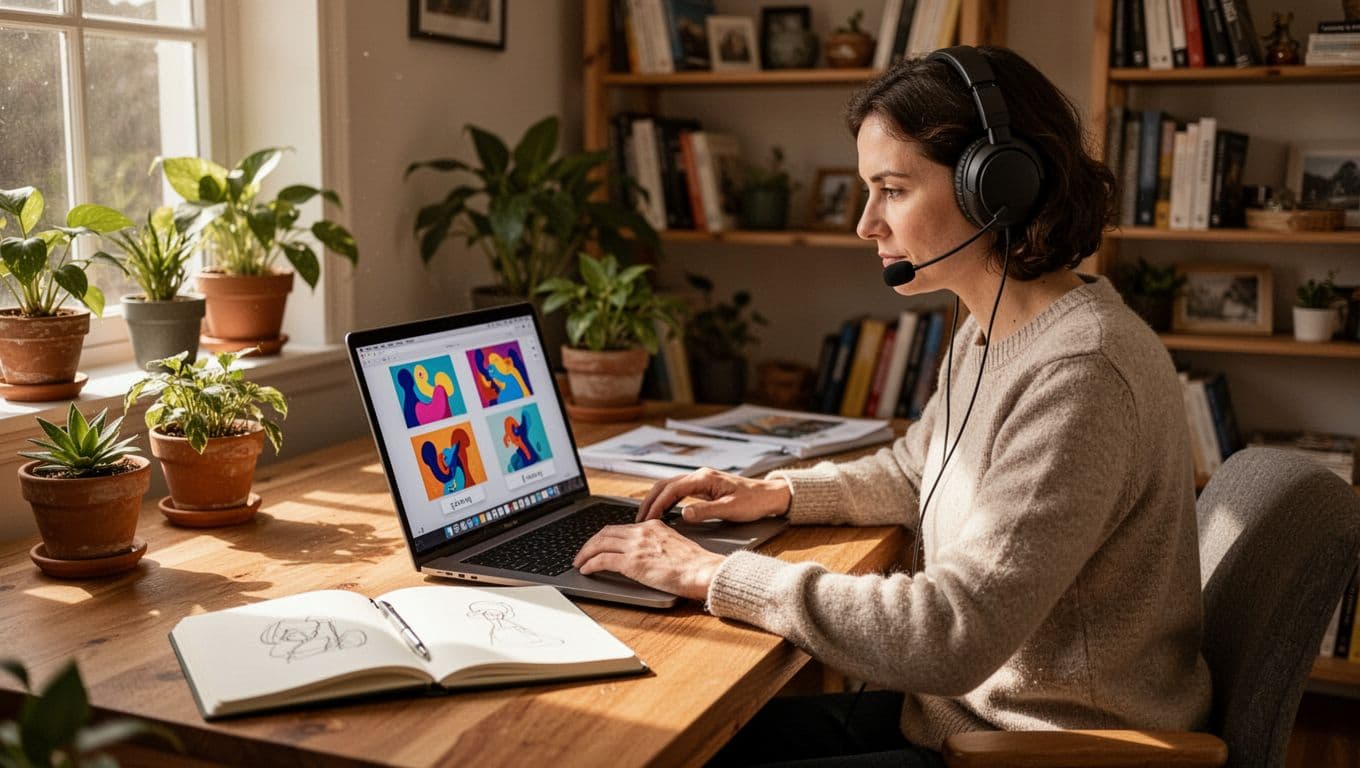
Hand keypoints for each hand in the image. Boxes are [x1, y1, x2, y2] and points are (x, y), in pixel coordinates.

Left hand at [573, 520, 725, 599]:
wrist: (703, 571)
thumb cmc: (695, 564)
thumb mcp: (674, 544)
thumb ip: (657, 543)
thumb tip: (646, 553)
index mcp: (652, 526)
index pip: (620, 527)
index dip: (604, 536)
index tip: (597, 544)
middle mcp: (642, 531)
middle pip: (605, 532)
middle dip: (590, 543)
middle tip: (582, 553)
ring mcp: (636, 546)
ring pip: (599, 544)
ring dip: (585, 553)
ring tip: (579, 562)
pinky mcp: (632, 563)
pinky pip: (602, 560)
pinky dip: (590, 564)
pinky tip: (586, 570)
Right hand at [636, 467, 791, 523]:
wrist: (769, 495)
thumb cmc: (754, 502)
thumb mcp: (730, 509)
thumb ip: (705, 511)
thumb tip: (683, 514)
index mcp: (704, 478)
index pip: (672, 489)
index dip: (657, 504)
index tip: (647, 519)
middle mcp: (699, 475)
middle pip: (665, 484)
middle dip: (650, 501)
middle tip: (638, 519)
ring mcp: (701, 480)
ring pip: (669, 486)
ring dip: (656, 500)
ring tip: (645, 517)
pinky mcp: (703, 486)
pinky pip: (678, 491)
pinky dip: (666, 500)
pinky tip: (662, 512)